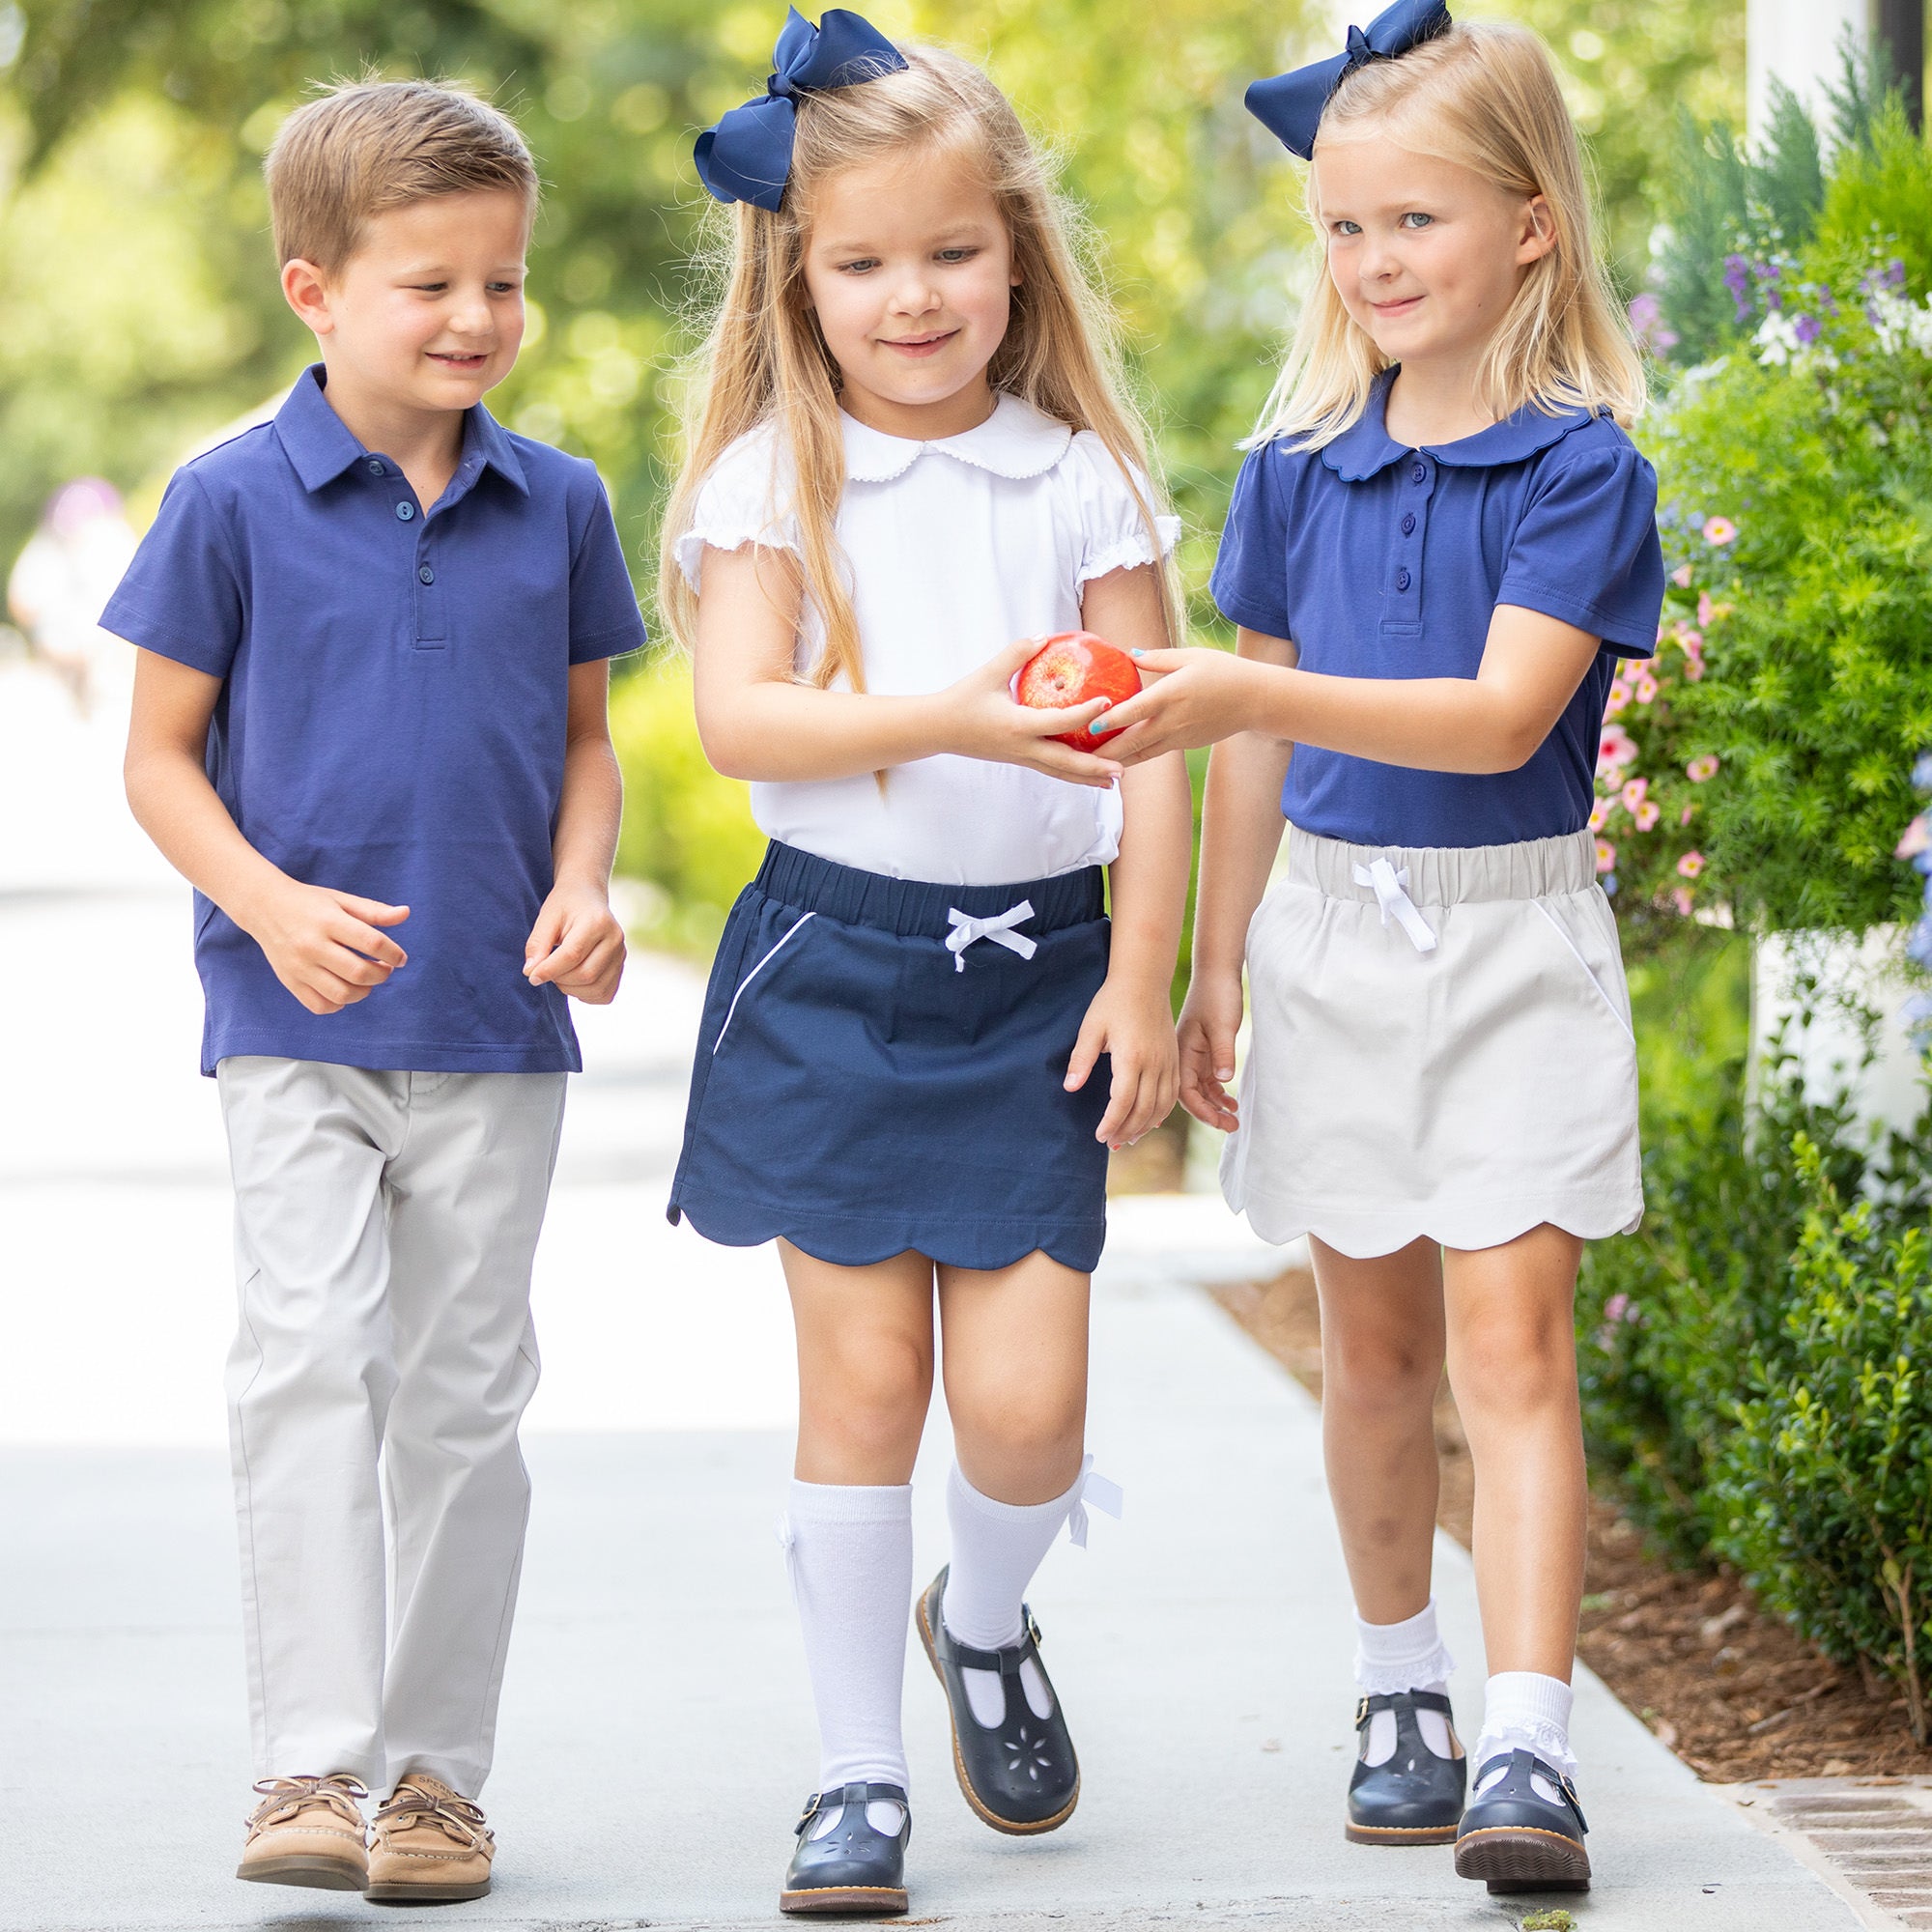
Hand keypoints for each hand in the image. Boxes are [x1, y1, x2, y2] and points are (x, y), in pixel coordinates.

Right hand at [244, 880, 409, 1016]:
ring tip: (366, 979)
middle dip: (382, 974)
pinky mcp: (290, 982)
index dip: (394, 953)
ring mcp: (299, 967)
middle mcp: (312, 946)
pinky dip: (339, 1003)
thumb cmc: (309, 903)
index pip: (372, 943)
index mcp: (329, 921)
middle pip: (359, 973)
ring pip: (342, 995)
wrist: (264, 907)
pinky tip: (344, 988)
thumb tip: (405, 913)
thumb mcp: (342, 900)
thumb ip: (374, 911)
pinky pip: (320, 1006)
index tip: (400, 957)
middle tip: (385, 968)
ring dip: (364, 991)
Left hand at [526, 879, 625, 1003]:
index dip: (549, 970)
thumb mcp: (547, 918)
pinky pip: (604, 994)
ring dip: (571, 989)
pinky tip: (573, 981)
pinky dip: (585, 995)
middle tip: (545, 970)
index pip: (572, 955)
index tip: (531, 975)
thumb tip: (531, 973)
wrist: (588, 896)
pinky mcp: (620, 967)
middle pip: (586, 974)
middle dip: (559, 979)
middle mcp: (615, 939)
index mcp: (597, 922)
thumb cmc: (565, 905)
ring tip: (559, 973)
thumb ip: (537, 945)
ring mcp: (621, 954)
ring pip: (596, 988)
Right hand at [937, 635, 1125, 788]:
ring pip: (1059, 772)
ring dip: (1087, 777)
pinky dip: (1071, 773)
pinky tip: (1087, 773)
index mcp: (1017, 725)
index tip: (1108, 703)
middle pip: (1065, 762)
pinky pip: (1050, 768)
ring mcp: (1021, 757)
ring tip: (1113, 780)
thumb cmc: (962, 699)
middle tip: (1121, 769)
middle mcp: (1022, 747)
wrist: (938, 729)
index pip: (1058, 721)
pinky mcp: (1019, 759)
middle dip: (1094, 767)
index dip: (1085, 713)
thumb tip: (1044, 636)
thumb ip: (1017, 653)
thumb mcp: (988, 673)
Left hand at [1066, 974, 1179, 1149]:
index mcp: (1132, 1056)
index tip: (1099, 1135)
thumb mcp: (1091, 1027)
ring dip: (1146, 1126)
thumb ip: (1081, 1059)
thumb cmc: (1113, 1001)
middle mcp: (1155, 1062)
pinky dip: (1162, 1111)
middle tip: (1110, 1143)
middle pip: (1144, 1109)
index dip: (1112, 1122)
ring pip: (1162, 1105)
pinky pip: (1173, 1093)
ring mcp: (1168, 1061)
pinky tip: (1150, 1120)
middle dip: (1127, 1130)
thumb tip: (1070, 1087)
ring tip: (1128, 1138)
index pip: (1123, 1101)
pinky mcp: (1174, 1058)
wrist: (1144, 979)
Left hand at [1089, 647, 1267, 763]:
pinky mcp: (1186, 745)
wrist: (1256, 700)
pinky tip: (1120, 759)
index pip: (1136, 711)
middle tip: (1079, 759)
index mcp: (1172, 694)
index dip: (1111, 720)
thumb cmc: (1224, 671)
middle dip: (1105, 753)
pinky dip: (1137, 757)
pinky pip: (1156, 752)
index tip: (1089, 727)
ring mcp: (1181, 737)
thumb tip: (1130, 654)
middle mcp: (1174, 720)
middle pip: (1133, 741)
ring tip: (1092, 766)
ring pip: (1143, 753)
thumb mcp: (1190, 656)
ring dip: (1118, 760)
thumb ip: (1158, 659)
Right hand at [1176, 970, 1244, 1132]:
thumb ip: (1223, 1053)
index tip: (1219, 1122)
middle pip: (1191, 1095)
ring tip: (1234, 1119)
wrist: (1217, 973)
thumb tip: (1223, 1081)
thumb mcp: (1222, 1026)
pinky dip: (1217, 1092)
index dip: (1201, 1110)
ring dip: (1215, 1105)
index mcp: (1182, 1052)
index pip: (1186, 1092)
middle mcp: (1183, 1057)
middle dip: (1209, 1114)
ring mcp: (1192, 1054)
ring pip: (1200, 1089)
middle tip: (1231, 1127)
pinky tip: (1231, 1101)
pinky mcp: (1202, 1050)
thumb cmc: (1217, 996)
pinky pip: (1206, 1079)